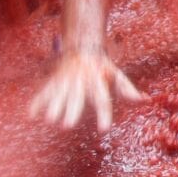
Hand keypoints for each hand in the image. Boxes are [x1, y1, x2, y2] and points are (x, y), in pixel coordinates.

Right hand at [30, 51, 146, 131]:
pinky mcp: (54, 82)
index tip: (103, 129)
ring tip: (49, 120)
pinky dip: (37, 102)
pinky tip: (31, 116)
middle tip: (66, 126)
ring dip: (53, 106)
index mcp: (98, 81)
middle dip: (71, 111)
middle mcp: (81, 81)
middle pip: (77, 98)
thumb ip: (128, 89)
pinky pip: (44, 92)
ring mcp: (66, 81)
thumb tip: (146, 100)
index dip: (103, 115)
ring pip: (59, 94)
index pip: (103, 100)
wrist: (83, 47)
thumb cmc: (102, 67)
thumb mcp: (117, 75)